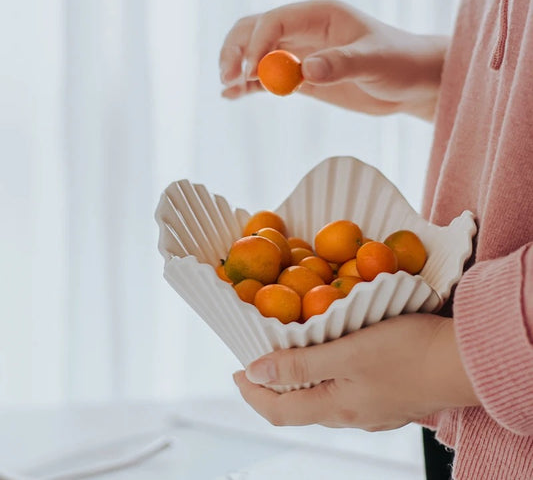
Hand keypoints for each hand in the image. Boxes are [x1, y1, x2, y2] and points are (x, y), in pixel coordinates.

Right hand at [219, 0, 447, 120]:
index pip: (274, 22)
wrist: (410, 82)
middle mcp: (303, 30)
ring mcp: (299, 53)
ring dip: (238, 68)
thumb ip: (341, 64)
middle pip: (255, 30)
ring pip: (255, 53)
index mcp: (319, 14)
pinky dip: (249, 85)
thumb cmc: (400, 62)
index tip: (249, 72)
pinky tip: (233, 96)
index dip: (256, 44)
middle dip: (236, 51)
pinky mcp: (300, 76)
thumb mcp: (375, 61)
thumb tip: (305, 70)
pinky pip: (267, 77)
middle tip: (228, 79)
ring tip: (227, 89)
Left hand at [233, 314, 479, 430]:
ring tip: (286, 360)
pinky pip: (342, 395)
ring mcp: (370, 412)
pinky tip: (329, 363)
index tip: (236, 372)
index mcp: (336, 408)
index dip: (251, 394)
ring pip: (320, 401)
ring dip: (297, 384)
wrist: (462, 362)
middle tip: (257, 363)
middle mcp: (350, 417)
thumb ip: (301, 366)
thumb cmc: (406, 351)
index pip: (277, 410)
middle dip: (270, 388)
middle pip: (296, 408)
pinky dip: (323, 381)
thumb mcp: (347, 353)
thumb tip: (256, 373)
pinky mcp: (386, 400)